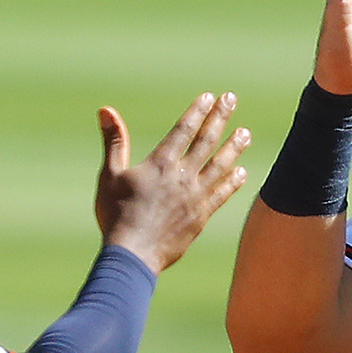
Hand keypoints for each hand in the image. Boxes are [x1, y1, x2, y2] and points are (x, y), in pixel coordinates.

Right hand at [94, 93, 249, 273]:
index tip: (210, 97)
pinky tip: (242, 172)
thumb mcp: (109, 174)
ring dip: (234, 148)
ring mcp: (194, 197)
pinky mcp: (200, 217)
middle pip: (205, 141)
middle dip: (219, 118)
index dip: (197, 112)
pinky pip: (221, 195)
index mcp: (159, 164)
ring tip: (246, 133)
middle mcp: (181, 176)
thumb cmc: (116, 215)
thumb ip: (114, 141)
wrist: (133, 254)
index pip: (183, 130)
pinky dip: (232, 183)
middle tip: (231, 100)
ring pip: (219, 166)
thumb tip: (105, 110)